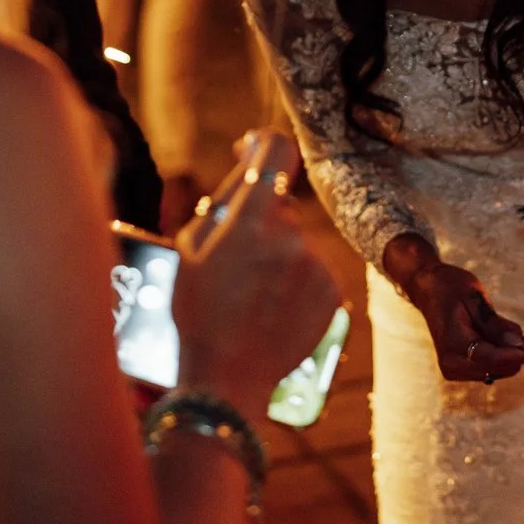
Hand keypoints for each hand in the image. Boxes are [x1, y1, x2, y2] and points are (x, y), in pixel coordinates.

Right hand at [172, 132, 341, 422]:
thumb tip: (247, 166)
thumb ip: (223, 202)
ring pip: (297, 243)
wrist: (228, 378)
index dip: (263, 144)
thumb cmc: (200, 312)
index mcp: (251, 218)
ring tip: (252, 298)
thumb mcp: (190, 248)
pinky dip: (296, 284)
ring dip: (278, 258)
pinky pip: (313, 271)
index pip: (276, 151)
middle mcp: (291, 234)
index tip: (251, 150)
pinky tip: (272, 309)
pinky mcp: (334, 291)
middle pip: (281, 207)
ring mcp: (316, 263)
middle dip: (260, 222)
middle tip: (236, 260)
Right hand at [383, 236, 523, 382]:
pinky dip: (502, 353)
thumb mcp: (474, 297)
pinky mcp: (462, 370)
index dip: (518, 352)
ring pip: (499, 370)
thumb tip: (519, 344)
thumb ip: (495, 324)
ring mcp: (455, 370)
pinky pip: (493, 367)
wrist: (428, 290)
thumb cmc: (450, 288)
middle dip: (517, 351)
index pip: (492, 359)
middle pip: (499, 368)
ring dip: (510, 351)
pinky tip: (495, 333)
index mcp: (453, 344)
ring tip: (500, 324)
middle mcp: (452, 364)